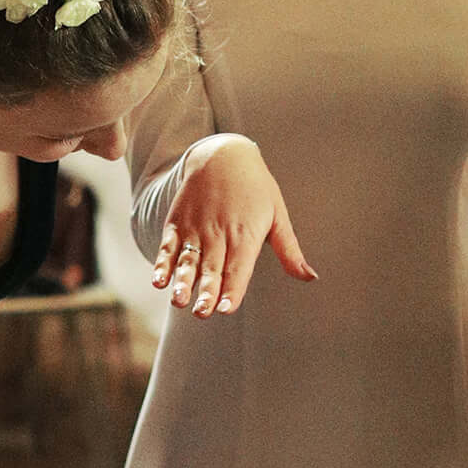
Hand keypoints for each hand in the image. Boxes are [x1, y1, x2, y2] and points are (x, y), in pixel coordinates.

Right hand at [152, 133, 315, 316]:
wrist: (223, 154)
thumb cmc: (255, 188)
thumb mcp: (278, 215)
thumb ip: (289, 250)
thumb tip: (310, 277)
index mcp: (246, 234)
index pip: (238, 267)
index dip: (232, 289)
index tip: (226, 309)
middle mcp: (219, 232)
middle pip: (212, 266)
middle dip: (206, 291)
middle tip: (202, 312)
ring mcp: (196, 227)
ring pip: (188, 258)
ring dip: (182, 280)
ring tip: (178, 300)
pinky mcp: (177, 222)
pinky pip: (168, 245)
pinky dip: (162, 263)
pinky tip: (158, 280)